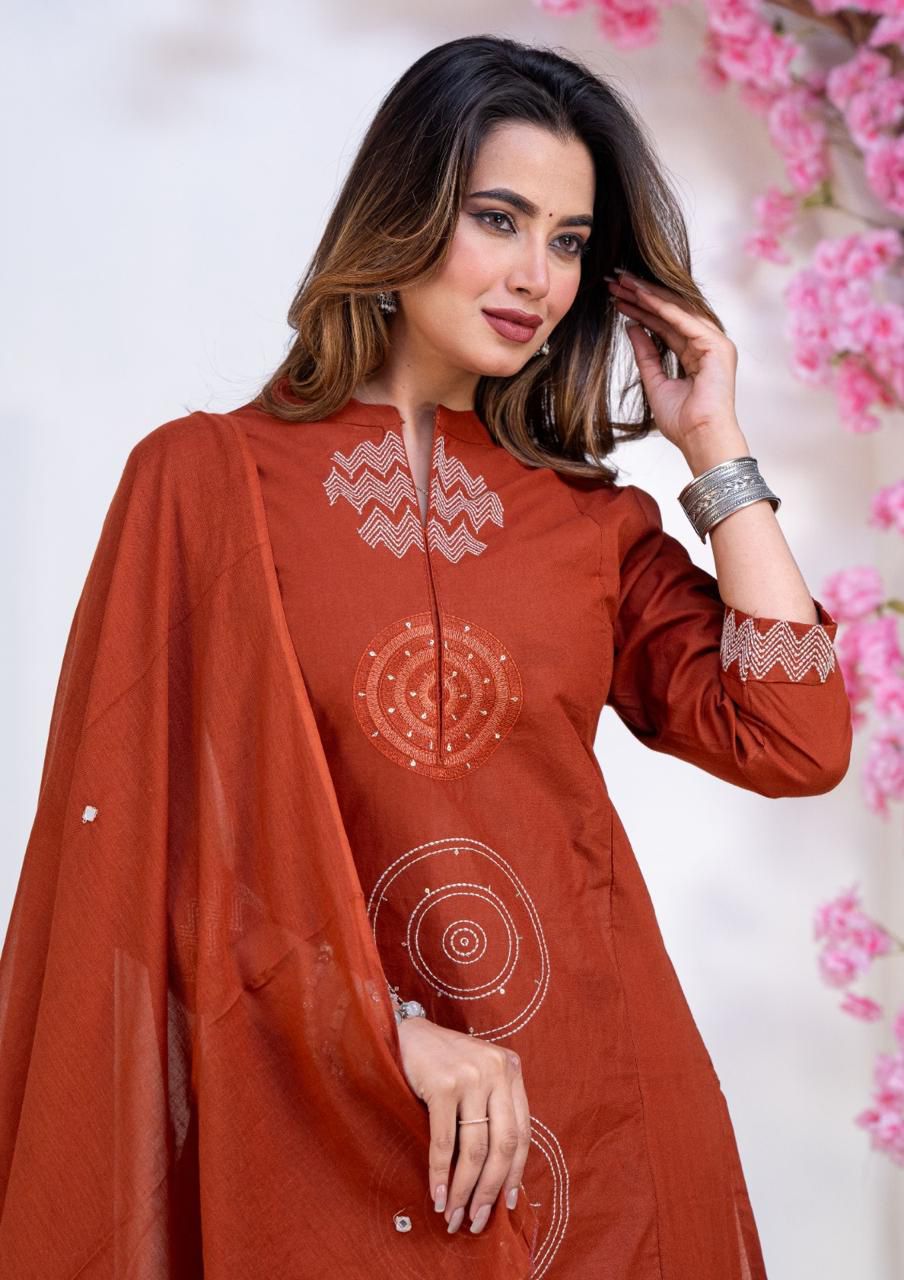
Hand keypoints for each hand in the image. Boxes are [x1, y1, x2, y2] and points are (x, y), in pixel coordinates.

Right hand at [396, 1015, 530, 1235]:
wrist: (405, 1032)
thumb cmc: (442, 1061)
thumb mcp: (478, 1075)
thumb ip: (492, 1108)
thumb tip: (496, 1174)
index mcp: (510, 1070)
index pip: (522, 1132)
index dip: (515, 1173)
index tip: (506, 1204)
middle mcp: (497, 1072)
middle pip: (503, 1145)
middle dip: (490, 1189)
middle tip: (478, 1219)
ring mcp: (471, 1077)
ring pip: (475, 1148)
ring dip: (464, 1189)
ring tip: (453, 1214)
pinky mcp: (443, 1085)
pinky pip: (445, 1141)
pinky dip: (441, 1173)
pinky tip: (437, 1194)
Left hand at [606, 269, 740, 448]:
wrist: (699, 438)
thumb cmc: (682, 421)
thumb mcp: (655, 381)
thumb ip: (646, 353)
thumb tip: (632, 327)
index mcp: (695, 353)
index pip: (664, 324)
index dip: (640, 309)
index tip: (616, 297)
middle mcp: (707, 343)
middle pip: (670, 312)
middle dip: (642, 296)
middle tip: (616, 280)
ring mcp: (715, 342)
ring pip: (676, 311)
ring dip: (649, 295)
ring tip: (623, 283)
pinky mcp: (716, 345)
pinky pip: (684, 320)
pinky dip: (662, 308)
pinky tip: (641, 297)